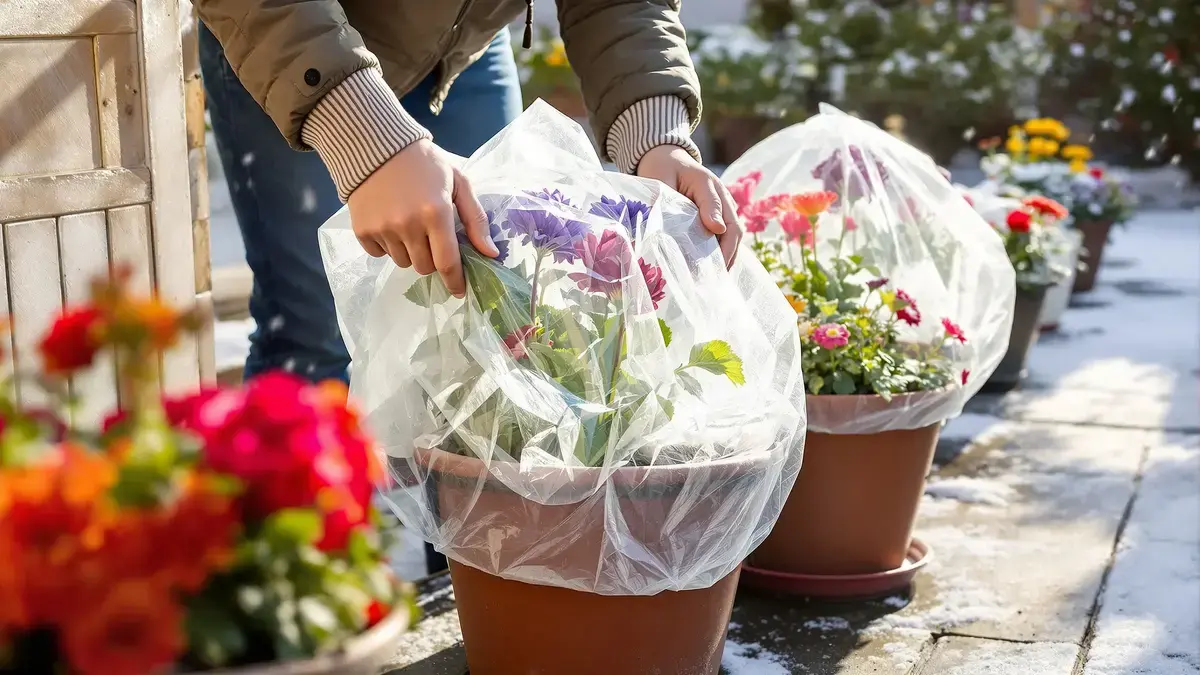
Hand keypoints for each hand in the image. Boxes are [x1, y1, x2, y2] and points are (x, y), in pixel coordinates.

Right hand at [348, 139, 498, 296]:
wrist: (377, 145)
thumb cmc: (425, 163)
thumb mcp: (458, 182)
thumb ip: (475, 218)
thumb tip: (491, 253)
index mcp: (436, 213)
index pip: (447, 262)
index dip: (455, 280)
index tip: (459, 290)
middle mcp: (408, 225)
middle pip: (424, 267)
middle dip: (431, 258)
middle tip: (429, 236)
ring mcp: (383, 229)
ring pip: (403, 262)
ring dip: (409, 252)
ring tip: (408, 224)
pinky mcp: (362, 230)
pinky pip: (380, 254)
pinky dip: (387, 245)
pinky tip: (389, 222)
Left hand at [637, 144, 741, 267]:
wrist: (668, 161)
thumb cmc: (664, 171)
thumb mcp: (666, 180)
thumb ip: (679, 200)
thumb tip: (714, 228)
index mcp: (709, 185)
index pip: (719, 210)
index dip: (720, 235)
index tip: (715, 251)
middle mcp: (723, 198)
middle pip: (734, 231)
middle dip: (726, 256)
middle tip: (713, 279)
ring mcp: (724, 209)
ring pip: (733, 238)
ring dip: (726, 259)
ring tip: (713, 281)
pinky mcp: (720, 219)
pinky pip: (725, 240)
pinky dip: (720, 256)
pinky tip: (711, 273)